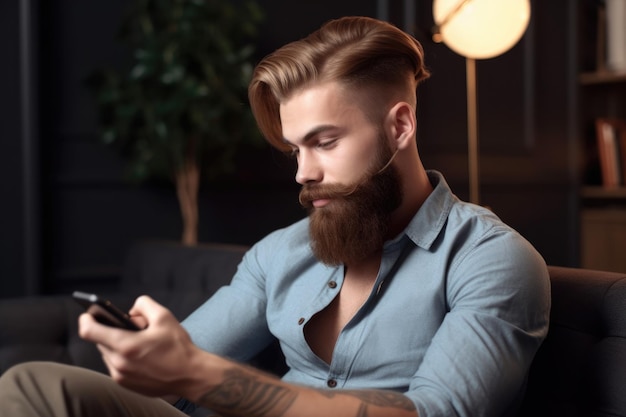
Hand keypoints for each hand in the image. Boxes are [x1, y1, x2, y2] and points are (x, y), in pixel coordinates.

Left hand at [78, 295, 203, 396]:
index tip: (88, 315)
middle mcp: (119, 363)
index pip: (89, 331)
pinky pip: (115, 365)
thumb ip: (144, 304)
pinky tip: (142, 355)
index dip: (86, 320)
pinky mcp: (126, 384)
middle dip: (112, 330)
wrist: (191, 376)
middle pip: (100, 341)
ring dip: (117, 344)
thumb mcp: (164, 316)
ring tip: (140, 342)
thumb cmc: (179, 348)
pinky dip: (123, 357)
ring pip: (108, 353)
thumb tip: (131, 310)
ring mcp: (121, 376)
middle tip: (135, 328)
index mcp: (126, 345)